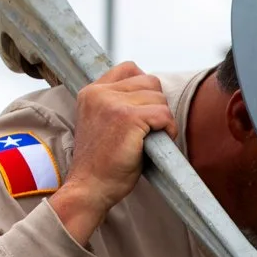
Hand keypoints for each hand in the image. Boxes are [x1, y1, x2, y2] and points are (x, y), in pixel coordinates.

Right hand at [50, 62, 172, 244]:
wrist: (89, 188)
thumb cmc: (101, 163)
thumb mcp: (101, 122)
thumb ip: (118, 103)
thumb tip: (153, 92)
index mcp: (91, 91)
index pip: (130, 68)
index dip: (145, 88)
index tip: (143, 112)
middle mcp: (99, 93)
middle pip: (150, 81)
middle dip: (157, 105)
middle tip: (149, 130)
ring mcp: (113, 104)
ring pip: (159, 98)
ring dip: (162, 120)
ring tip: (149, 139)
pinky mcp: (128, 119)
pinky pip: (164, 115)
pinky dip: (168, 129)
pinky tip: (156, 143)